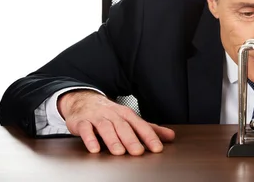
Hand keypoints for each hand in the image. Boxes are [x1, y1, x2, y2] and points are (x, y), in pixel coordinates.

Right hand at [58, 90, 174, 155]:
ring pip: (106, 128)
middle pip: (123, 126)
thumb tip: (170, 136)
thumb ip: (149, 129)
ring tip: (119, 152)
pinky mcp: (82, 122)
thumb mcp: (130, 119)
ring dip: (112, 140)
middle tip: (138, 152)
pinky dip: (90, 139)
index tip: (157, 148)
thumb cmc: (110, 113)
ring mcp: (97, 117)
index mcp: (127, 114)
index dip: (149, 136)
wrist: (84, 101)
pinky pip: (86, 129)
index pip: (140, 125)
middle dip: (131, 139)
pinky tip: (94, 149)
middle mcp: (113, 114)